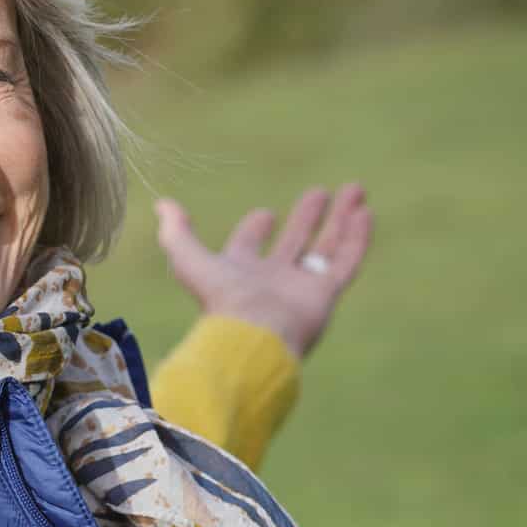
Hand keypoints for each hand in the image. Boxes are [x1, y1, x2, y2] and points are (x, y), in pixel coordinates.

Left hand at [154, 184, 372, 357]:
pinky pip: (346, 261)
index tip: (264, 214)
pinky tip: (364, 212)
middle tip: (319, 193)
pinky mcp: (326, 294)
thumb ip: (176, 232)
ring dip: (340, 218)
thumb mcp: (187, 259)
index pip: (249, 247)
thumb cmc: (220, 299)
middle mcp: (271, 281)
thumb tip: (162, 205)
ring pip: (326, 247)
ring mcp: (301, 288)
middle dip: (306, 217)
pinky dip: (357, 237)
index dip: (255, 229)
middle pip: (293, 242)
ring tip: (355, 189)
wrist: (254, 336)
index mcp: (238, 274)